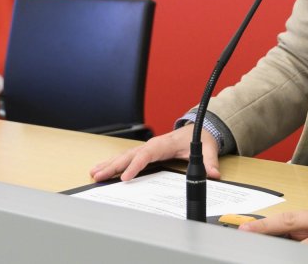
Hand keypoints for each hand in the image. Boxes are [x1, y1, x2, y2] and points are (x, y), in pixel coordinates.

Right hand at [89, 124, 220, 181]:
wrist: (199, 129)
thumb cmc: (200, 137)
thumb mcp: (207, 149)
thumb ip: (209, 161)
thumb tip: (213, 173)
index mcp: (164, 144)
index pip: (146, 154)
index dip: (135, 166)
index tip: (125, 177)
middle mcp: (152, 144)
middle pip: (130, 155)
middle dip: (113, 165)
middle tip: (98, 176)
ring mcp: (147, 147)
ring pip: (125, 155)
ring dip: (109, 164)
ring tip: (94, 173)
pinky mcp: (145, 151)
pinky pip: (127, 156)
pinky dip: (114, 162)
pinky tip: (103, 168)